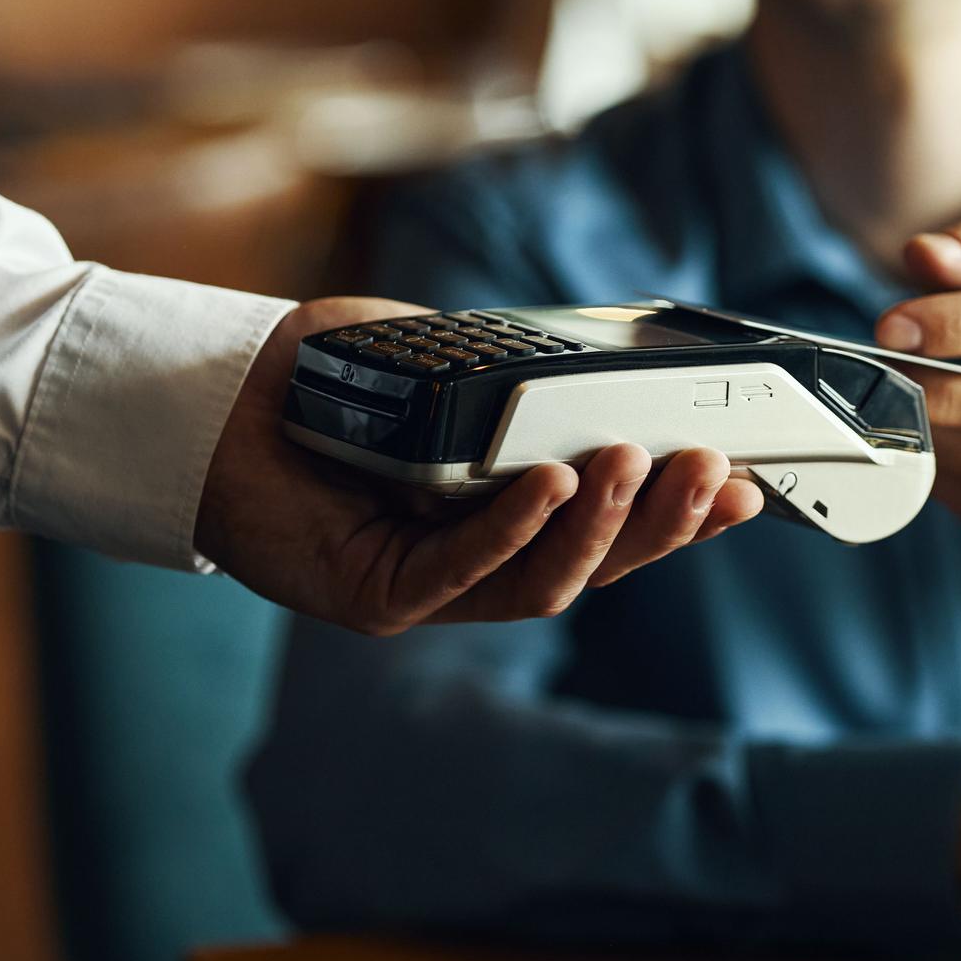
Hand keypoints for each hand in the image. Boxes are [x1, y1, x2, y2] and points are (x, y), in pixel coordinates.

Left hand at [195, 297, 763, 634]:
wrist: (214, 394)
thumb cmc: (329, 376)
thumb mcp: (450, 362)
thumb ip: (524, 378)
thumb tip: (612, 369)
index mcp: (508, 514)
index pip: (613, 526)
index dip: (682, 514)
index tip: (746, 483)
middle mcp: (478, 560)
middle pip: (597, 562)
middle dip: (665, 521)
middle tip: (718, 471)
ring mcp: (428, 588)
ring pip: (544, 580)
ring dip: (603, 525)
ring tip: (637, 461)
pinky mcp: (373, 598)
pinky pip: (459, 573)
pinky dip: (513, 529)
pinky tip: (553, 483)